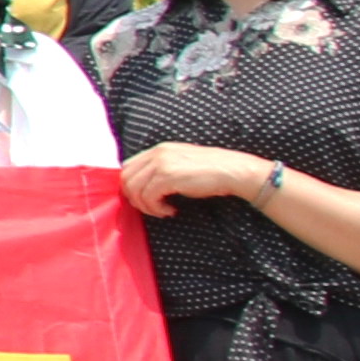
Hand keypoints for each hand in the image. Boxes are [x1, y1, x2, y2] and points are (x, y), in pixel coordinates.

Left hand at [119, 144, 262, 215]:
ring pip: (135, 190)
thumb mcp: (180, 164)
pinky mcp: (168, 177)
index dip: (131, 186)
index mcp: (159, 149)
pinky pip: (149, 197)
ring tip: (162, 211)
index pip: (128, 167)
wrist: (232, 171)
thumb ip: (160, 169)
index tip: (144, 198)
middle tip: (151, 208)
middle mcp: (157, 154)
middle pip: (126, 179)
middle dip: (135, 198)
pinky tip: (171, 211)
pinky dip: (156, 209)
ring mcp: (161, 164)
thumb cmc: (210, 171)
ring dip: (146, 206)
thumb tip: (142, 187)